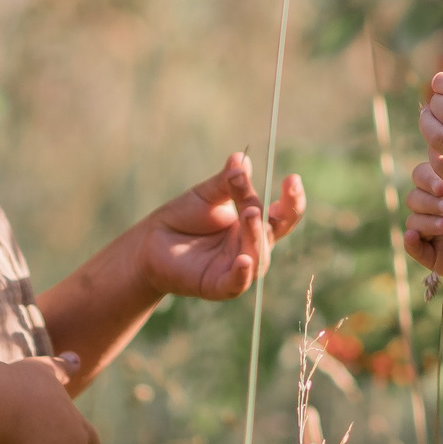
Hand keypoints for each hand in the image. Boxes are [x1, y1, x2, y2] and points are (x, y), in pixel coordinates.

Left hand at [134, 153, 304, 300]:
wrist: (150, 241)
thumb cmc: (183, 217)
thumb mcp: (206, 194)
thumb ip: (226, 181)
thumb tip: (240, 158)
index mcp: (253, 225)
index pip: (282, 215)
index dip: (291, 200)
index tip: (292, 178)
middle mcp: (251, 247)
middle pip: (272, 232)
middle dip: (273, 216)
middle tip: (256, 199)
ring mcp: (237, 268)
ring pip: (259, 256)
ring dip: (256, 235)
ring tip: (248, 213)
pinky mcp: (218, 285)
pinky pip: (237, 283)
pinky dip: (243, 273)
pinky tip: (244, 260)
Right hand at [405, 160, 442, 303]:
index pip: (428, 170)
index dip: (431, 172)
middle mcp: (442, 204)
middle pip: (417, 190)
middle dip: (427, 192)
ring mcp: (438, 230)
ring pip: (413, 216)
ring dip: (426, 215)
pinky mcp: (437, 256)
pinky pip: (414, 247)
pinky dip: (411, 241)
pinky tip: (415, 236)